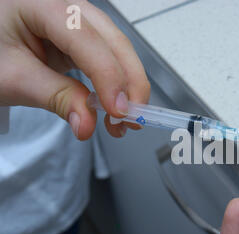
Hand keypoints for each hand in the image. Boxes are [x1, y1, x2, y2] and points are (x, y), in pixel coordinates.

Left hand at [0, 0, 149, 139]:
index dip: (108, 76)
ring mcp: (77, 19)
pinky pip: (109, 57)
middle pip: (113, 41)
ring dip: (128, 86)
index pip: (86, 39)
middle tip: (130, 119)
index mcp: (41, 4)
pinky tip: (116, 104)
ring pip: (118, 49)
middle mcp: (66, 4)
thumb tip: (87, 123)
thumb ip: (55, 97)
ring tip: (123, 119)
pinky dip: (117, 83)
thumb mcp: (14, 78)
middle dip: (130, 83)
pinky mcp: (82, 36)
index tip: (117, 111)